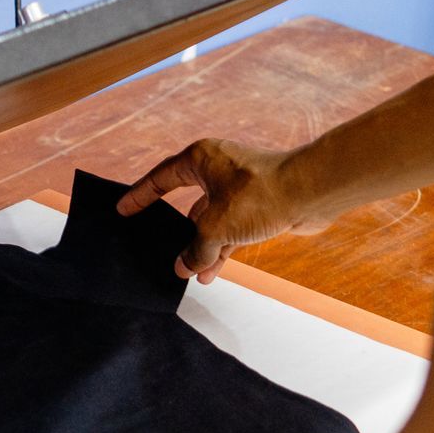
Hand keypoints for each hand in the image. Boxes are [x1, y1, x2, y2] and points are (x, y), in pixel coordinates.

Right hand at [117, 140, 331, 281]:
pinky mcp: (256, 205)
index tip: (123, 209)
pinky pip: (230, 229)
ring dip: (202, 247)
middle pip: (186, 203)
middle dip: (176, 232)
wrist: (310, 192)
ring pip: (210, 221)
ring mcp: (237, 188)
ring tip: (191, 273)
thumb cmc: (260, 196)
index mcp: (199, 159)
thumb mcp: (217, 227)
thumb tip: (184, 268)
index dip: (140, 196)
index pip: (160, 178)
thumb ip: (196, 250)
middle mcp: (217, 170)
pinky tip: (211, 272)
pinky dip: (221, 249)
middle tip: (157, 248)